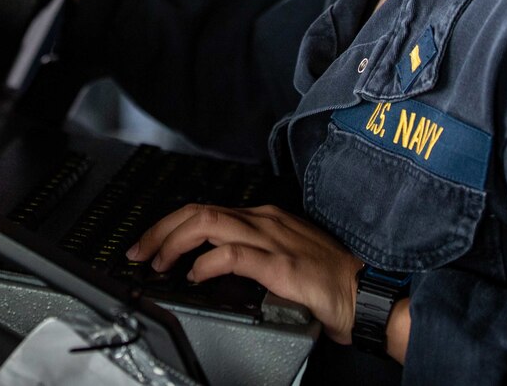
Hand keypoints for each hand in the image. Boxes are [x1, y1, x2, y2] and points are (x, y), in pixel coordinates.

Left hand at [127, 203, 363, 344]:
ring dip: (174, 241)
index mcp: (264, 219)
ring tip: (157, 262)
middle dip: (160, 229)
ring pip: (208, 224)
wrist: (367, 295)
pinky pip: (233, 254)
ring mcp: (273, 239)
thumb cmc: (330, 284)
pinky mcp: (281, 264)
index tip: (150, 244)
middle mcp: (264, 221)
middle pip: (198, 211)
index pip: (206, 211)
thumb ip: (250, 257)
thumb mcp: (281, 261)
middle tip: (139, 252)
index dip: (171, 225)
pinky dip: (206, 262)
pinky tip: (195, 275)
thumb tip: (209, 266)